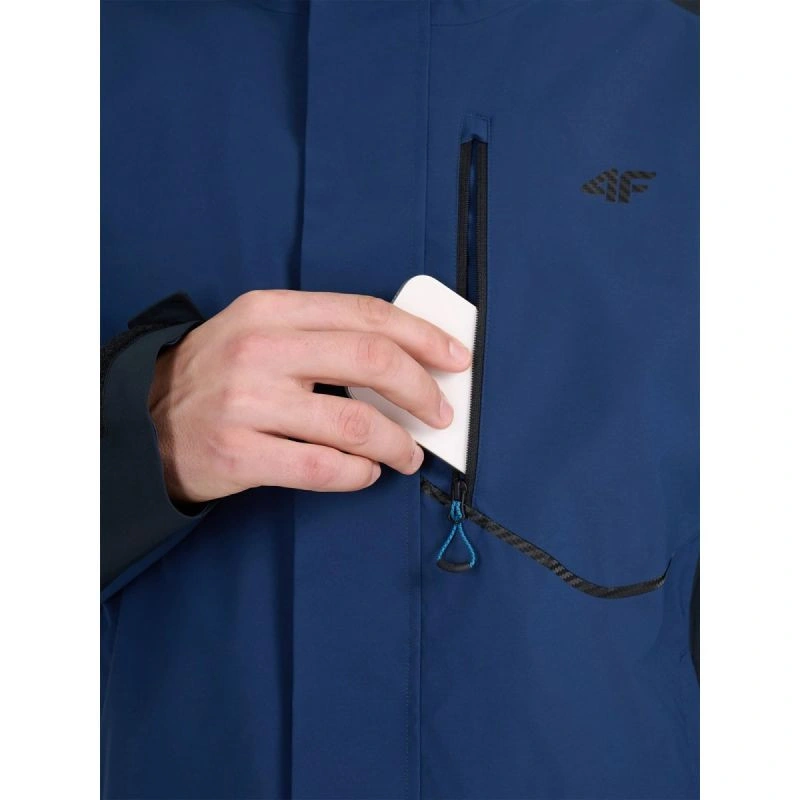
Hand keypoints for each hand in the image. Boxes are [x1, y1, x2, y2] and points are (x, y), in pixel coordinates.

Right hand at [148, 290, 470, 502]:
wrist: (146, 423)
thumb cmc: (218, 377)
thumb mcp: (259, 332)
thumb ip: (321, 334)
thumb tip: (405, 356)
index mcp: (270, 310)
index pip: (365, 314)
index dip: (421, 335)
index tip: (455, 357)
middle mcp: (259, 350)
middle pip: (371, 361)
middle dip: (421, 390)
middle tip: (440, 413)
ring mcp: (247, 403)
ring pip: (356, 423)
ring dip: (399, 443)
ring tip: (408, 454)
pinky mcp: (240, 454)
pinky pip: (325, 469)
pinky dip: (360, 474)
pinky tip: (366, 473)